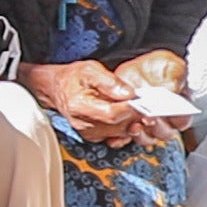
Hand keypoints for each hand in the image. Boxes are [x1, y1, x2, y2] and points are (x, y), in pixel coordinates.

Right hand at [21, 58, 154, 144]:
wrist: (56, 89)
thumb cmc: (72, 78)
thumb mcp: (90, 70)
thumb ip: (110, 81)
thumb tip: (128, 93)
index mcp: (80, 106)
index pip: (112, 113)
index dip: (131, 109)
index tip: (145, 101)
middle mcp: (84, 123)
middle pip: (118, 126)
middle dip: (136, 117)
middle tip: (149, 108)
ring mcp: (88, 132)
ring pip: (119, 134)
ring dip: (133, 124)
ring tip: (142, 112)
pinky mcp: (93, 136)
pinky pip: (115, 137)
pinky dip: (125, 129)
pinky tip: (130, 120)